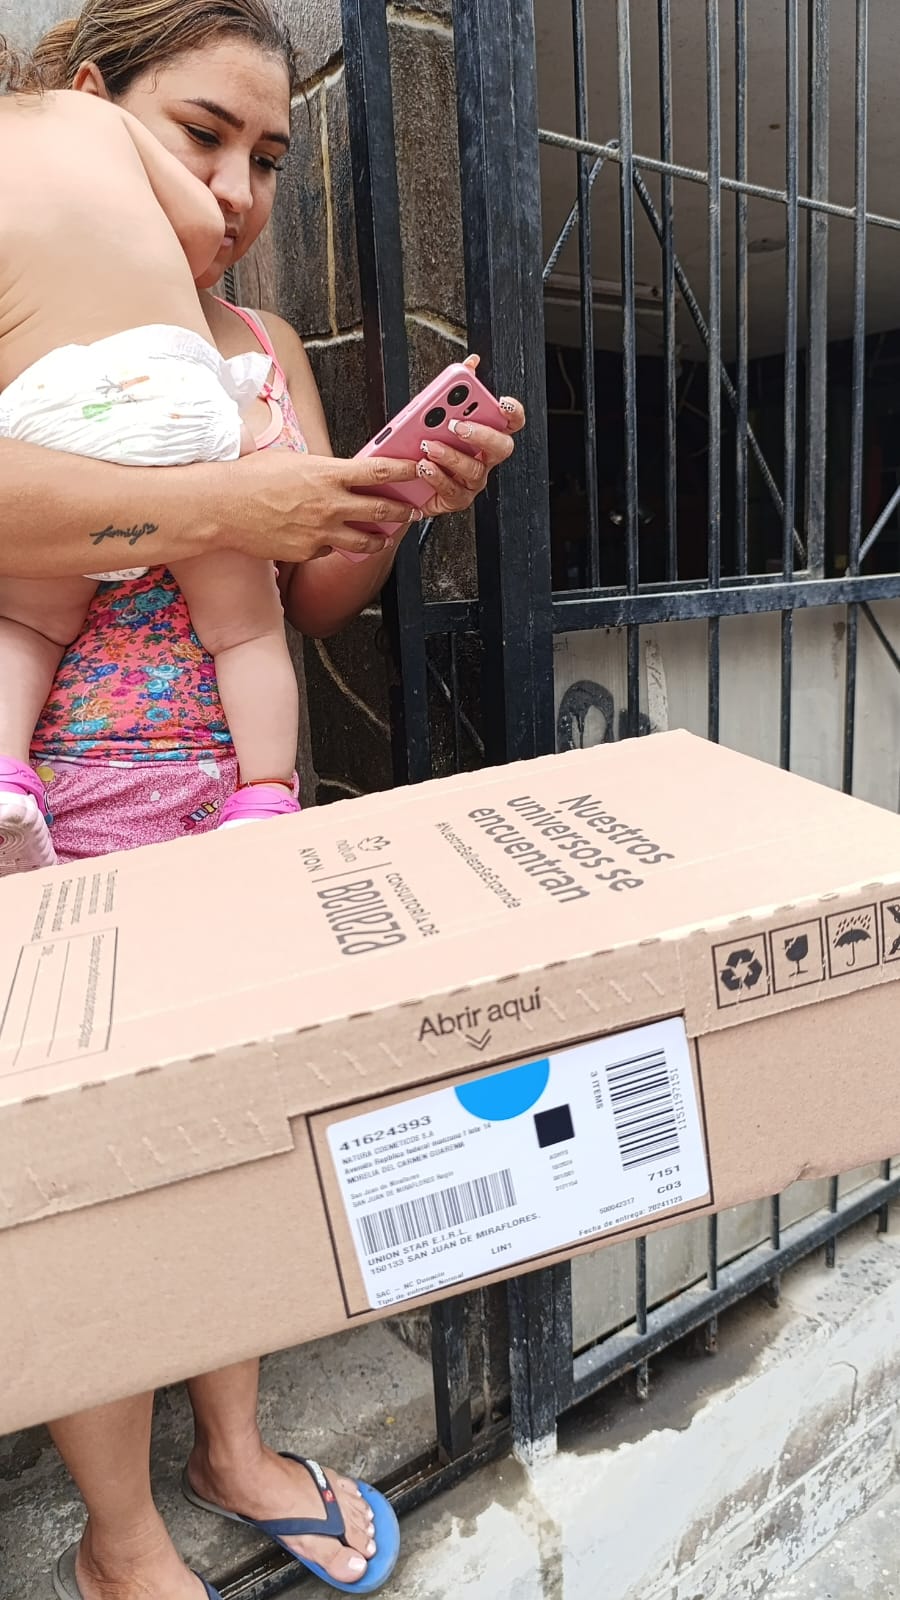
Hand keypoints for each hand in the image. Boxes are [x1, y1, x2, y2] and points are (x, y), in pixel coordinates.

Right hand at [225, 450, 422, 562]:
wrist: (222, 507)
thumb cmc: (250, 478)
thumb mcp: (292, 460)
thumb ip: (321, 468)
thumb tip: (339, 471)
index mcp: (328, 474)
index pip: (379, 472)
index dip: (404, 471)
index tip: (416, 470)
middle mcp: (330, 504)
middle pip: (382, 510)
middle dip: (402, 511)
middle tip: (410, 510)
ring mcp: (321, 532)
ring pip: (366, 540)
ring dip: (378, 538)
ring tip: (383, 536)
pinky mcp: (309, 552)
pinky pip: (332, 550)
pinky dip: (336, 546)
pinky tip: (333, 540)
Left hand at [412, 354, 524, 517]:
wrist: (405, 482)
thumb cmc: (427, 445)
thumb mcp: (435, 413)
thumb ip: (454, 388)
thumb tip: (471, 363)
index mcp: (485, 435)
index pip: (512, 422)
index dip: (513, 413)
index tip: (502, 402)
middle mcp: (484, 458)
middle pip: (501, 447)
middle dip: (481, 434)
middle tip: (457, 424)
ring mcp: (472, 481)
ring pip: (474, 470)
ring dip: (451, 456)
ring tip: (429, 446)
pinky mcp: (456, 498)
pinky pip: (453, 490)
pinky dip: (437, 477)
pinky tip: (423, 466)